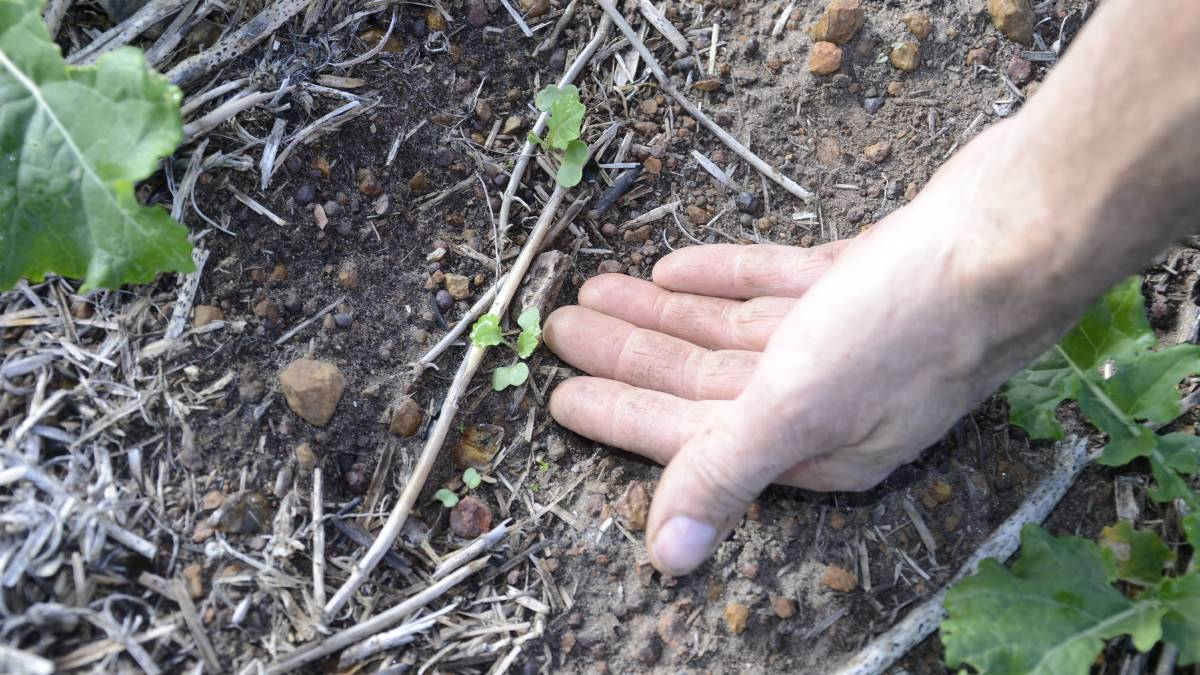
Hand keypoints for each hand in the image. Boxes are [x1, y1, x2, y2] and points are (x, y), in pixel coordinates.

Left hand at [543, 123, 1082, 575]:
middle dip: (629, 355)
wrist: (1013, 235)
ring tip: (600, 290)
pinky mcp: (861, 281)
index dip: (620, 416)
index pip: (691, 437)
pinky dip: (726, 278)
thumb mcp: (800, 407)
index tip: (559, 397)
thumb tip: (667, 558)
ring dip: (664, 315)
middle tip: (562, 328)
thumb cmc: (909, 326)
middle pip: (703, 382)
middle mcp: (826, 399)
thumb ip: (726, 473)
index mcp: (809, 444)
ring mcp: (845, 337)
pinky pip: (775, 286)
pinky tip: (677, 268)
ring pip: (731, 332)